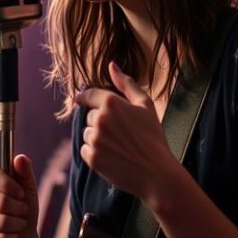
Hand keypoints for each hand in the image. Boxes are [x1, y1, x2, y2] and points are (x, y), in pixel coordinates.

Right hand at [0, 154, 40, 237]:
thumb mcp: (29, 187)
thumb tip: (19, 158)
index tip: (21, 193)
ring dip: (18, 224)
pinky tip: (14, 236)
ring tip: (21, 223)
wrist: (26, 235)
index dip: (8, 185)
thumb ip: (25, 171)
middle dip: (18, 207)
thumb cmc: (25, 206)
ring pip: (1, 221)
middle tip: (24, 209)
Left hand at [74, 62, 176, 200]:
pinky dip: (95, 152)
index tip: (81, 98)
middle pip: (89, 116)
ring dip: (97, 137)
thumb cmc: (153, 136)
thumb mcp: (145, 105)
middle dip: (101, 121)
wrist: (156, 172)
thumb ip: (126, 83)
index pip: (88, 94)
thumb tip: (111, 65)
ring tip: (118, 145)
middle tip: (121, 132)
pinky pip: (85, 150)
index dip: (84, 96)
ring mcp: (95, 139)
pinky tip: (113, 156)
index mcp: (111, 103)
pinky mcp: (92, 158)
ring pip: (87, 133)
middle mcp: (99, 120)